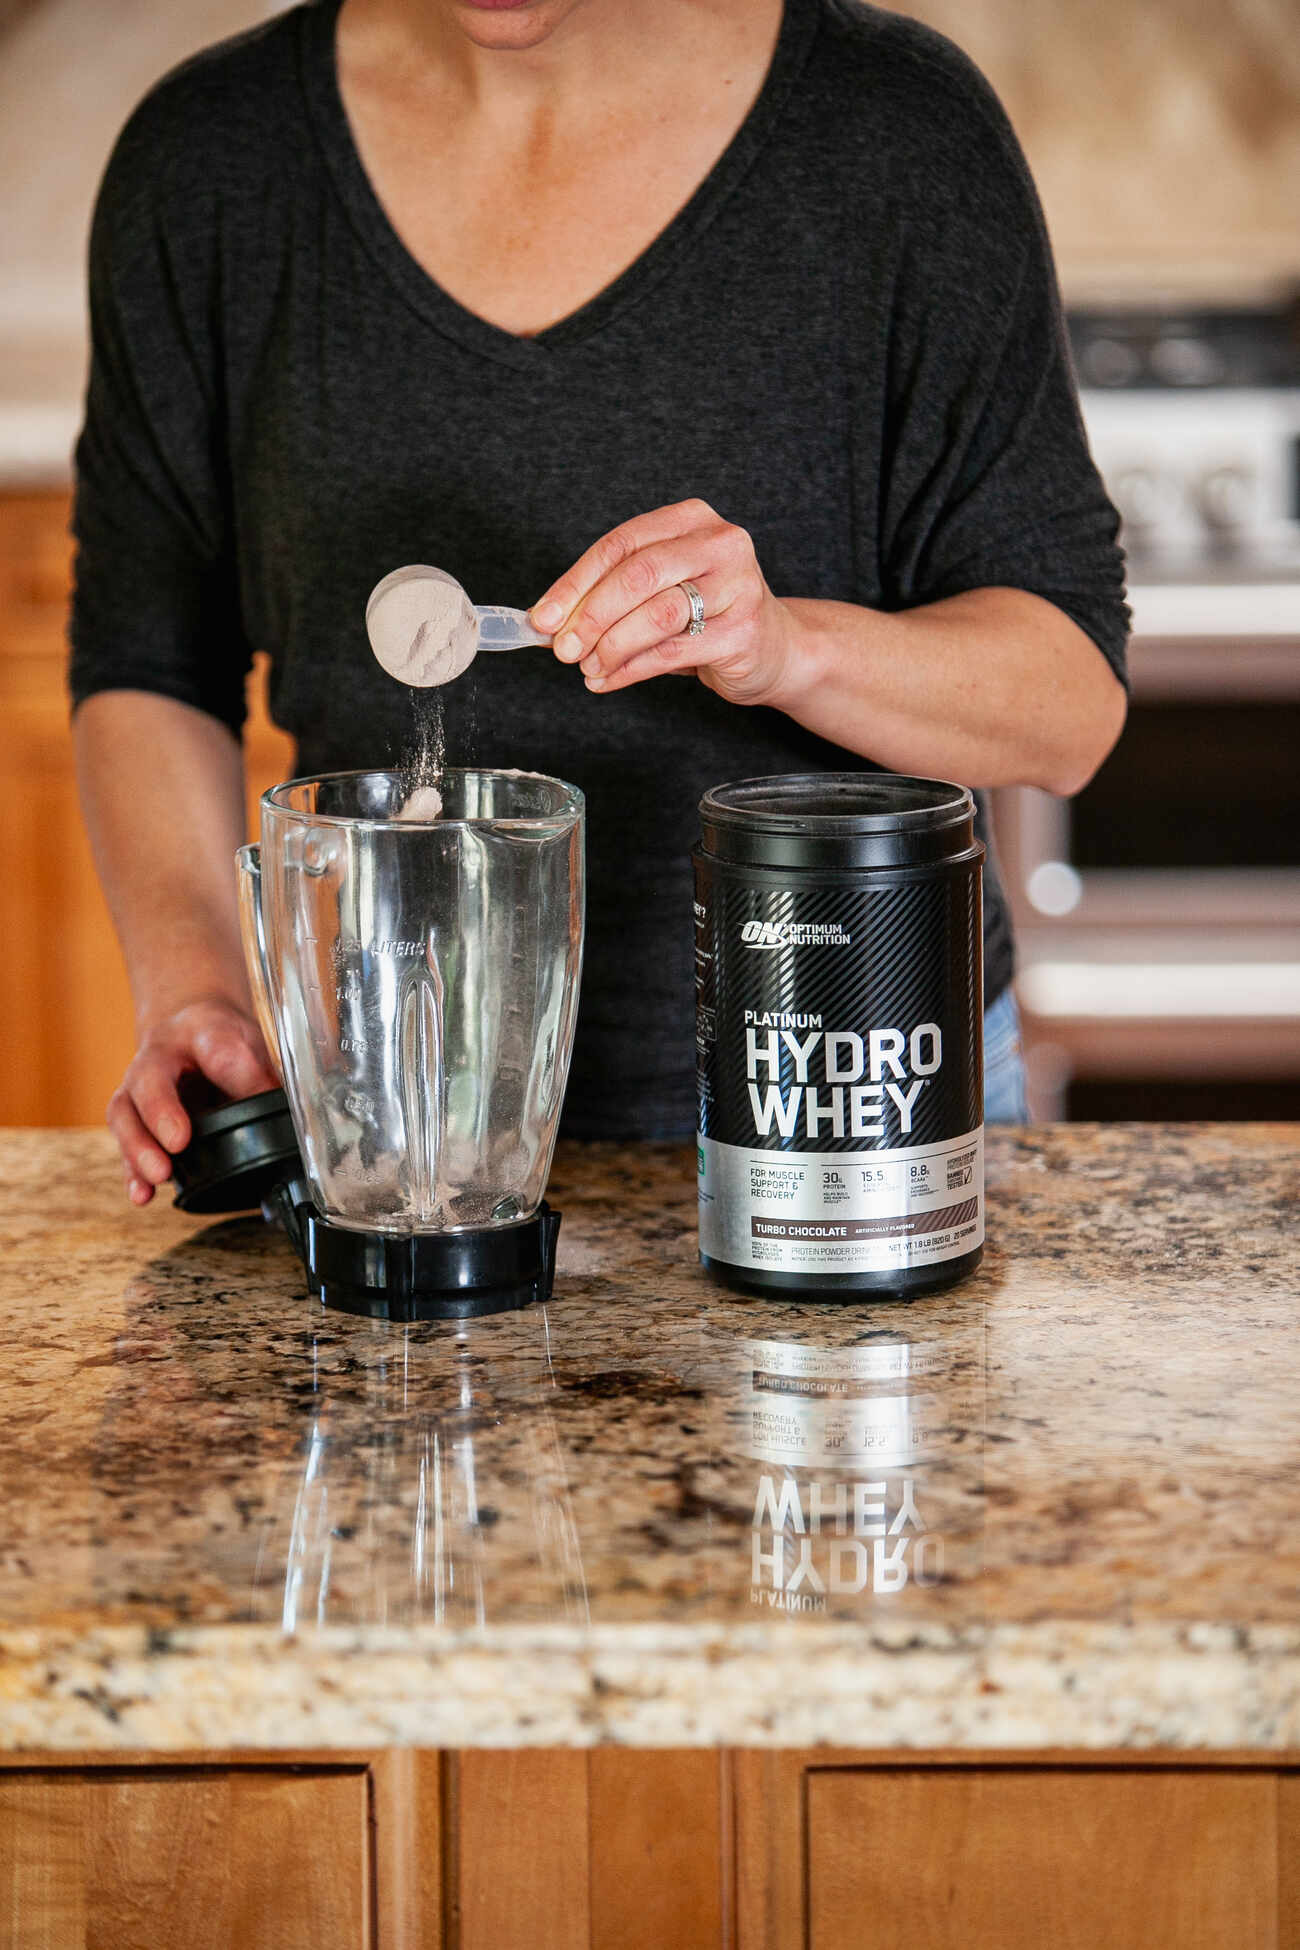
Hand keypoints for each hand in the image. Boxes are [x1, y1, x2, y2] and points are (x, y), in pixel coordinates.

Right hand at [107, 998, 277, 1206]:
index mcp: (197, 1032)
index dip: (221, 1064)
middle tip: (178, 1143)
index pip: (212, 1042)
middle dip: (160, 1112)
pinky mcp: (135, 1123)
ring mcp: (138, 1091)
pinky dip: (133, 1173)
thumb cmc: (220, 1042)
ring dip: (139, 1148)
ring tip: (158, 1175)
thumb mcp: (250, 1047)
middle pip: (148, 1080)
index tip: (223, 1084)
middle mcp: (157, 1059)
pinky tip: (144, 1194)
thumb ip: (260, 1078)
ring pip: (126, 1114)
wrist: (189, 1037)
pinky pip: (126, 1147)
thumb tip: (283, 1114)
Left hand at [530, 499, 799, 704]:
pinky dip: (631, 669)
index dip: (576, 582)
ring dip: (611, 646)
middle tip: (563, 648)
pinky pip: (673, 652)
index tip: (543, 617)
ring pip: (656, 614)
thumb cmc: (706, 616)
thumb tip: (549, 622)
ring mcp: (739, 585)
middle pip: (638, 574)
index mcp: (691, 520)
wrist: (775, 648)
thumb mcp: (659, 592)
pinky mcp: (744, 631)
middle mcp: (720, 543)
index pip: (621, 544)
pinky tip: (608, 680)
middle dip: (590, 615)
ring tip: (588, 667)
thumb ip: (610, 598)